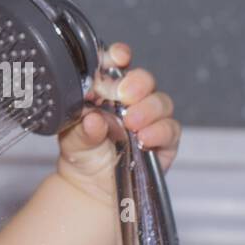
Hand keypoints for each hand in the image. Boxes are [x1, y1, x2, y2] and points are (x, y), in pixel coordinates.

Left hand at [56, 42, 180, 202]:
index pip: (118, 65)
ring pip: (161, 102)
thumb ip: (81, 129)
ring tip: (132, 123)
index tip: (118, 57)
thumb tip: (93, 119)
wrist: (92, 188)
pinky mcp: (165, 140)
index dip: (120, 56)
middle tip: (125, 95)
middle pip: (144, 80)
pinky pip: (171, 129)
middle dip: (137, 83)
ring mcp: (151, 119)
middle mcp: (133, 100)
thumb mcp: (73, 140)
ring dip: (148, 109)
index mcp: (108, 90)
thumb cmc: (82, 154)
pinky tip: (145, 139)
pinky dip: (160, 131)